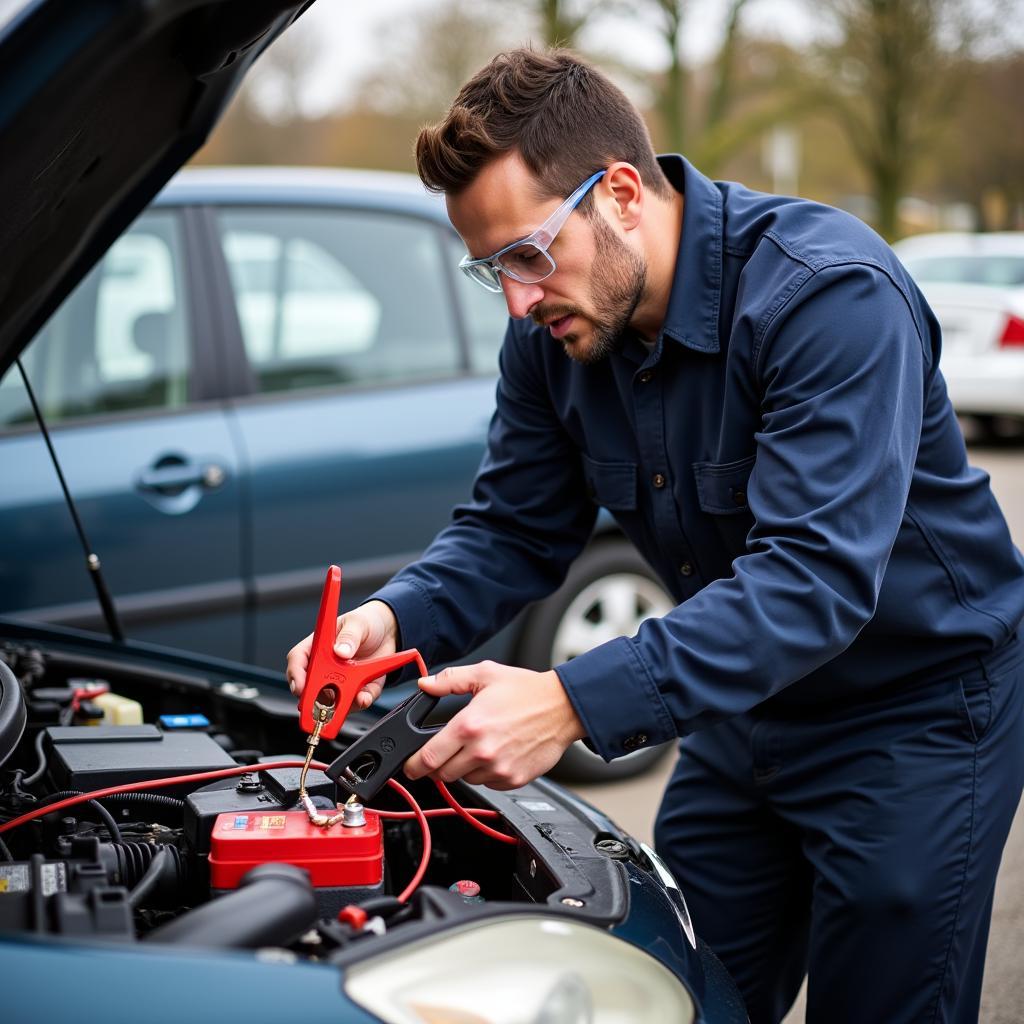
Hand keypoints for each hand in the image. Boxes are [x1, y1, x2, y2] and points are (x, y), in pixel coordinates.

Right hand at [285, 600, 397, 708]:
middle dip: (313, 699)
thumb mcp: (358, 623)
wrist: (388, 631)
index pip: (298, 659)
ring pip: (332, 701)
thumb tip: (340, 651)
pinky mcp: (358, 689)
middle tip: (323, 704)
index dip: (295, 675)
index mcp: (318, 646)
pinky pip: (357, 702)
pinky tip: (364, 697)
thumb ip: (349, 636)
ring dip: (339, 705)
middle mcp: (325, 667)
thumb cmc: (366, 622)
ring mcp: (340, 681)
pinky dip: (360, 702)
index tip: (300, 686)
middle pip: (310, 687)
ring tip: (353, 698)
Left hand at [403, 661, 585, 789]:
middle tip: (446, 752)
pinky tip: (495, 754)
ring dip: (463, 768)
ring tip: (477, 747)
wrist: (563, 707)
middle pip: (443, 774)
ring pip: (465, 780)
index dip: (414, 765)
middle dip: (439, 765)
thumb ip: (451, 680)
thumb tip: (426, 685)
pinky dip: (485, 774)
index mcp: (469, 725)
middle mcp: (481, 751)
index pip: (428, 757)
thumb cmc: (527, 691)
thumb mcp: (485, 674)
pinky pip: (488, 784)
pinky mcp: (513, 779)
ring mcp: (498, 768)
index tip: (411, 766)